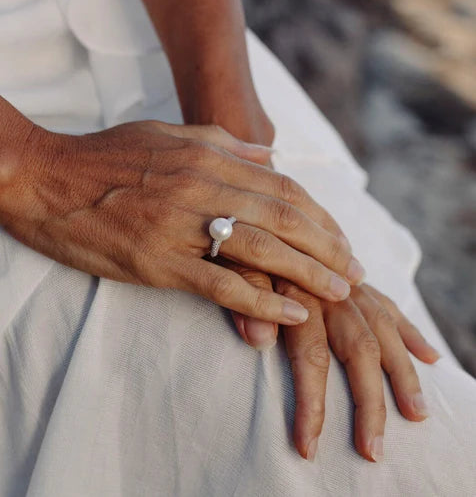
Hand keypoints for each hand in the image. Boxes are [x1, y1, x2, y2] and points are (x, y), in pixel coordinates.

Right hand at [0, 120, 364, 324]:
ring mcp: (177, 225)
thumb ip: (221, 141)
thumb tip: (268, 153)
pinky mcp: (155, 260)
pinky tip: (291, 313)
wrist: (41, 177)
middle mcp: (198, 186)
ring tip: (339, 293)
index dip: (319, 215)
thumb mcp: (165, 133)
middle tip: (355, 272)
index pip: (281, 186)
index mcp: (204, 155)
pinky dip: (261, 300)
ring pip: (260, 248)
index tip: (341, 239)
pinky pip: (220, 283)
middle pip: (282, 217)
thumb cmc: (103, 155)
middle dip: (327, 246)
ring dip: (308, 272)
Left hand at [224, 260, 439, 462]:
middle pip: (358, 350)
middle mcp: (330, 290)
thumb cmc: (236, 244)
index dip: (312, 403)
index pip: (311, 356)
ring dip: (401, 374)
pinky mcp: (354, 279)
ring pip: (383, 330)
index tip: (308, 446)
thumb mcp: (231, 268)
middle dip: (368, 403)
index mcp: (298, 292)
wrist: (258, 209)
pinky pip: (386, 304)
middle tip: (373, 450)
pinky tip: (429, 357)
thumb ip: (246, 301)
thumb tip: (259, 343)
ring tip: (418, 414)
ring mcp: (347, 284)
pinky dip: (409, 331)